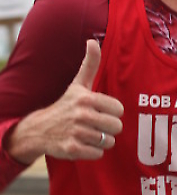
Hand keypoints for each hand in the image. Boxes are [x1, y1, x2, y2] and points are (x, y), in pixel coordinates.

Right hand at [5, 40, 124, 163]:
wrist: (40, 129)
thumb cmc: (67, 104)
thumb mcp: (79, 84)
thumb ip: (90, 64)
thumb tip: (93, 40)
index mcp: (86, 98)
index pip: (119, 109)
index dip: (112, 112)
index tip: (101, 111)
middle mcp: (81, 115)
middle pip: (116, 127)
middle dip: (109, 128)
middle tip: (97, 125)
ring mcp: (76, 133)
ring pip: (108, 141)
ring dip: (101, 140)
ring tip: (89, 134)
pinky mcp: (71, 150)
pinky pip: (98, 154)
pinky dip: (94, 151)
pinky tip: (83, 144)